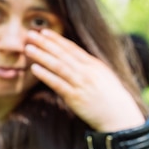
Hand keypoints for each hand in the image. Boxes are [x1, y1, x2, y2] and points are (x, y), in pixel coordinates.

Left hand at [25, 29, 144, 131]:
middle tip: (30, 34)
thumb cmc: (110, 96)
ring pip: (58, 66)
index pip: (71, 48)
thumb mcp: (102, 75)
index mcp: (93, 64)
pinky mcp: (75, 97)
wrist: (120, 116)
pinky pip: (58, 84)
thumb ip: (88, 66)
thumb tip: (73, 57)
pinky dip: (46, 75)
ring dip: (42, 56)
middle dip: (45, 43)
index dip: (56, 39)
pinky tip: (34, 68)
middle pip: (62, 54)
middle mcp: (86, 71)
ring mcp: (81, 83)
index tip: (43, 31)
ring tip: (28, 48)